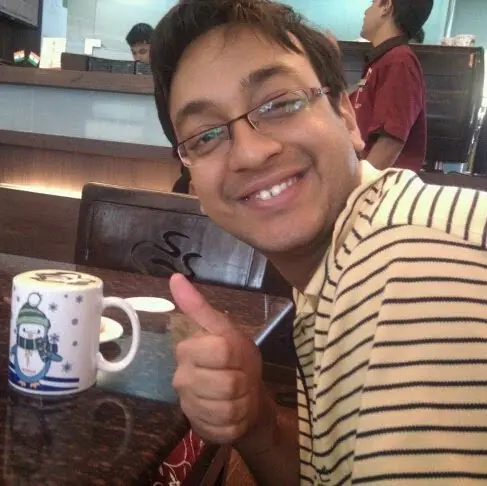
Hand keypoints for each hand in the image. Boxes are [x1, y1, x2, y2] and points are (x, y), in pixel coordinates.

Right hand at [170, 274, 267, 443]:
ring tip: (239, 394)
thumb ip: (200, 307)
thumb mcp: (225, 331)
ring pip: (228, 408)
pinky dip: (238, 421)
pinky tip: (235, 413)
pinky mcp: (200, 429)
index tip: (237, 357)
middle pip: (227, 383)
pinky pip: (226, 427)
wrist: (244, 396)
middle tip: (241, 376)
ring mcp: (189, 407)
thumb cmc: (236, 360)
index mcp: (188, 350)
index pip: (220, 351)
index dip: (238, 357)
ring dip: (243, 401)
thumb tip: (174, 277)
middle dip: (243, 381)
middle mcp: (182, 379)